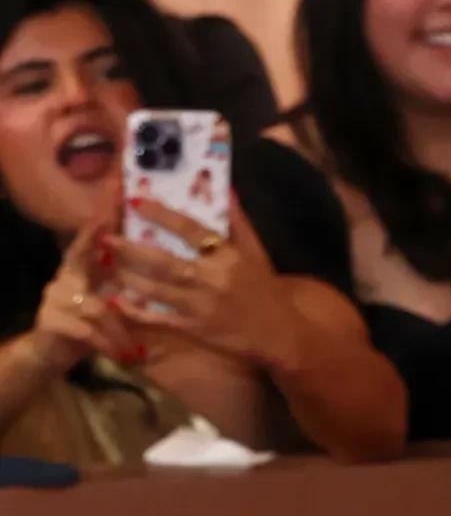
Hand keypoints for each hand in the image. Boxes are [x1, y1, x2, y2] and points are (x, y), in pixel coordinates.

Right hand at [0, 224, 118, 427]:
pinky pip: (86, 330)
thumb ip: (117, 292)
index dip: (92, 229)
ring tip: (133, 348)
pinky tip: (119, 355)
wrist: (49, 357)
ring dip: (119, 329)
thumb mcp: (104, 309)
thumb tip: (148, 277)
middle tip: (114, 234)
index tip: (104, 209)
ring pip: (96, 307)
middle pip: (79, 260)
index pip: (83, 246)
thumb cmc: (82, 331)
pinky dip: (106, 343)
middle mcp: (61, 280)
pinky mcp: (49, 321)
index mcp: (75, 273)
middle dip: (94, 244)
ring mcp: (52, 299)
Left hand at [109, 191, 286, 371]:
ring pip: (156, 290)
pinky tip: (117, 302)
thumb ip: (236, 219)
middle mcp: (211, 280)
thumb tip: (222, 186)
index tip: (134, 201)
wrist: (279, 329)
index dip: (160, 214)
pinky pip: (160, 320)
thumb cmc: (263, 285)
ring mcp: (200, 307)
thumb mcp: (255, 249)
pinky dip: (137, 311)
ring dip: (128, 276)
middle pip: (163, 262)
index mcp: (226, 256)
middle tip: (106, 236)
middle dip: (131, 249)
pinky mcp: (195, 329)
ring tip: (107, 262)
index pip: (189, 229)